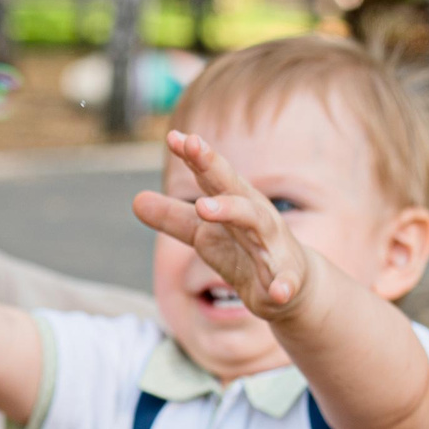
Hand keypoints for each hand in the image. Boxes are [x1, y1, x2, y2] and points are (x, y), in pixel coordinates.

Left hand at [132, 129, 318, 316]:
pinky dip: (284, 285)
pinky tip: (279, 292)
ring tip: (204, 207)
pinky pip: (287, 281)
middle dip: (214, 167)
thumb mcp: (204, 235)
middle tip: (193, 146)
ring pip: (258, 223)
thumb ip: (172, 218)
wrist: (293, 285)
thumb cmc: (244, 251)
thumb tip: (135, 200)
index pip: (212, 175)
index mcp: (235, 203)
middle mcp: (256, 216)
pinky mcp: (287, 278)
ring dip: (233, 211)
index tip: (173, 137)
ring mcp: (273, 245)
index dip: (194, 156)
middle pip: (234, 187)